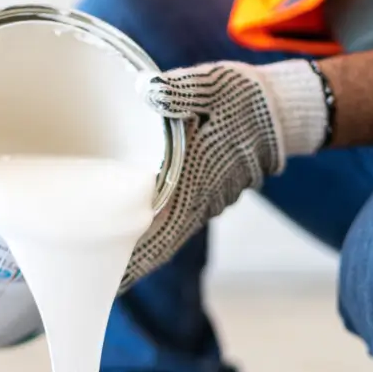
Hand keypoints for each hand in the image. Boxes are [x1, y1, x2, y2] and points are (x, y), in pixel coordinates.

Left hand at [123, 60, 329, 287]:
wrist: (279, 111)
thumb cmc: (243, 99)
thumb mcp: (210, 87)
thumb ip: (178, 91)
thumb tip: (148, 90)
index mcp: (194, 182)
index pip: (159, 234)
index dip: (136, 261)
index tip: (112, 284)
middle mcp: (199, 201)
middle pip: (157, 244)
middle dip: (128, 264)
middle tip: (93, 279)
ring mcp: (203, 202)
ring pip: (164, 235)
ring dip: (138, 248)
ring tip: (102, 260)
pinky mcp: (204, 194)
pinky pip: (173, 221)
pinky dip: (152, 232)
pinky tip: (131, 232)